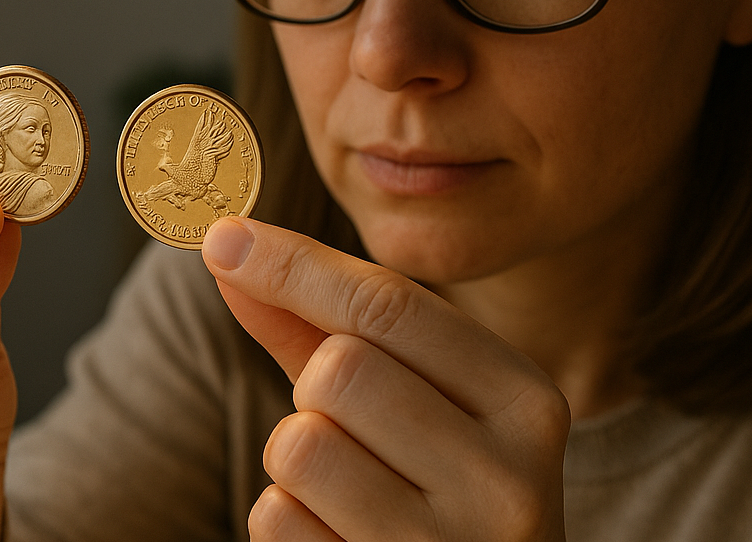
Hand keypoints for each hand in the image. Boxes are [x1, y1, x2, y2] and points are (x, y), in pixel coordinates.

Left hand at [201, 217, 569, 541]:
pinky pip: (277, 517)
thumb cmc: (437, 492)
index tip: (225, 238)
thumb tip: (233, 248)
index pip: (391, 305)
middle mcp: (505, 477)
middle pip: (339, 370)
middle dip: (312, 389)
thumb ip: (323, 327)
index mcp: (526, 402)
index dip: (294, 265)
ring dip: (294, 456)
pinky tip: (337, 533)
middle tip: (346, 425)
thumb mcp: (413, 403)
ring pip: (300, 445)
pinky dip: (285, 517)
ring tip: (345, 486)